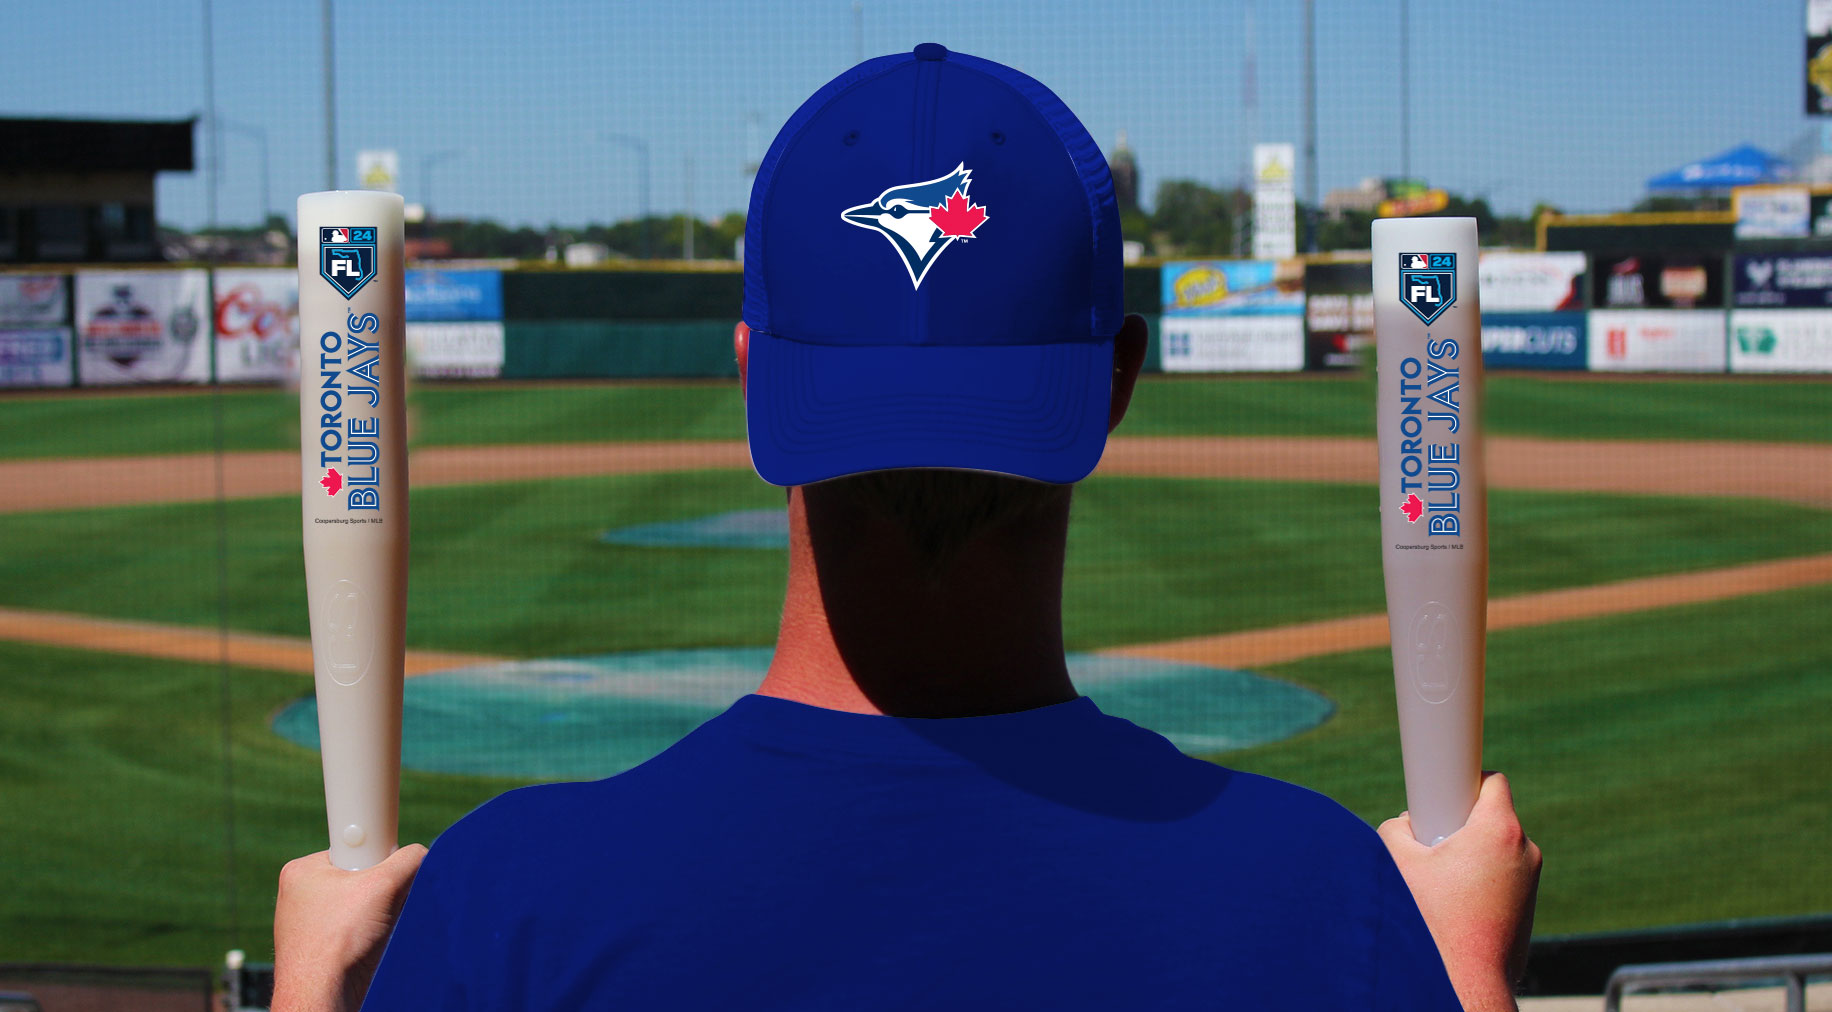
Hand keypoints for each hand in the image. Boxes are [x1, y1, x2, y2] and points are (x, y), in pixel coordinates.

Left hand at [272, 844, 426, 1011]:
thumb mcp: (383, 886)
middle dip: (381, 889)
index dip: (378, 857)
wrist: (322, 999)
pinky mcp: (324, 947)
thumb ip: (409, 859)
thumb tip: (422, 854)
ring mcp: (310, 923)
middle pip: (362, 875)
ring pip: (363, 904)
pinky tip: (371, 946)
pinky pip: (359, 928)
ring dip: (380, 914)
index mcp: (304, 870)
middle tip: (380, 907)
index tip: (384, 872)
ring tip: (374, 932)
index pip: (355, 845)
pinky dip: (373, 934)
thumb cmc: (337, 943)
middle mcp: (302, 894)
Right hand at [1378, 772, 1541, 1011]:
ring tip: (1442, 882)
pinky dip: (1480, 880)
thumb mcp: (1399, 863)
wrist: (1465, 982)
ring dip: (1470, 855)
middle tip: (1433, 843)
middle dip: (1461, 823)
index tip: (1447, 786)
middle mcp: (1525, 851)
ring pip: (1496, 849)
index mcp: (1499, 831)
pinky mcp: (1528, 907)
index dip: (1466, 778)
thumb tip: (1406, 826)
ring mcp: (1531, 881)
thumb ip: (1397, 830)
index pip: (1493, 781)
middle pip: (1492, 815)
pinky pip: (1502, 877)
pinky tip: (1455, 904)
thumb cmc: (1434, 922)